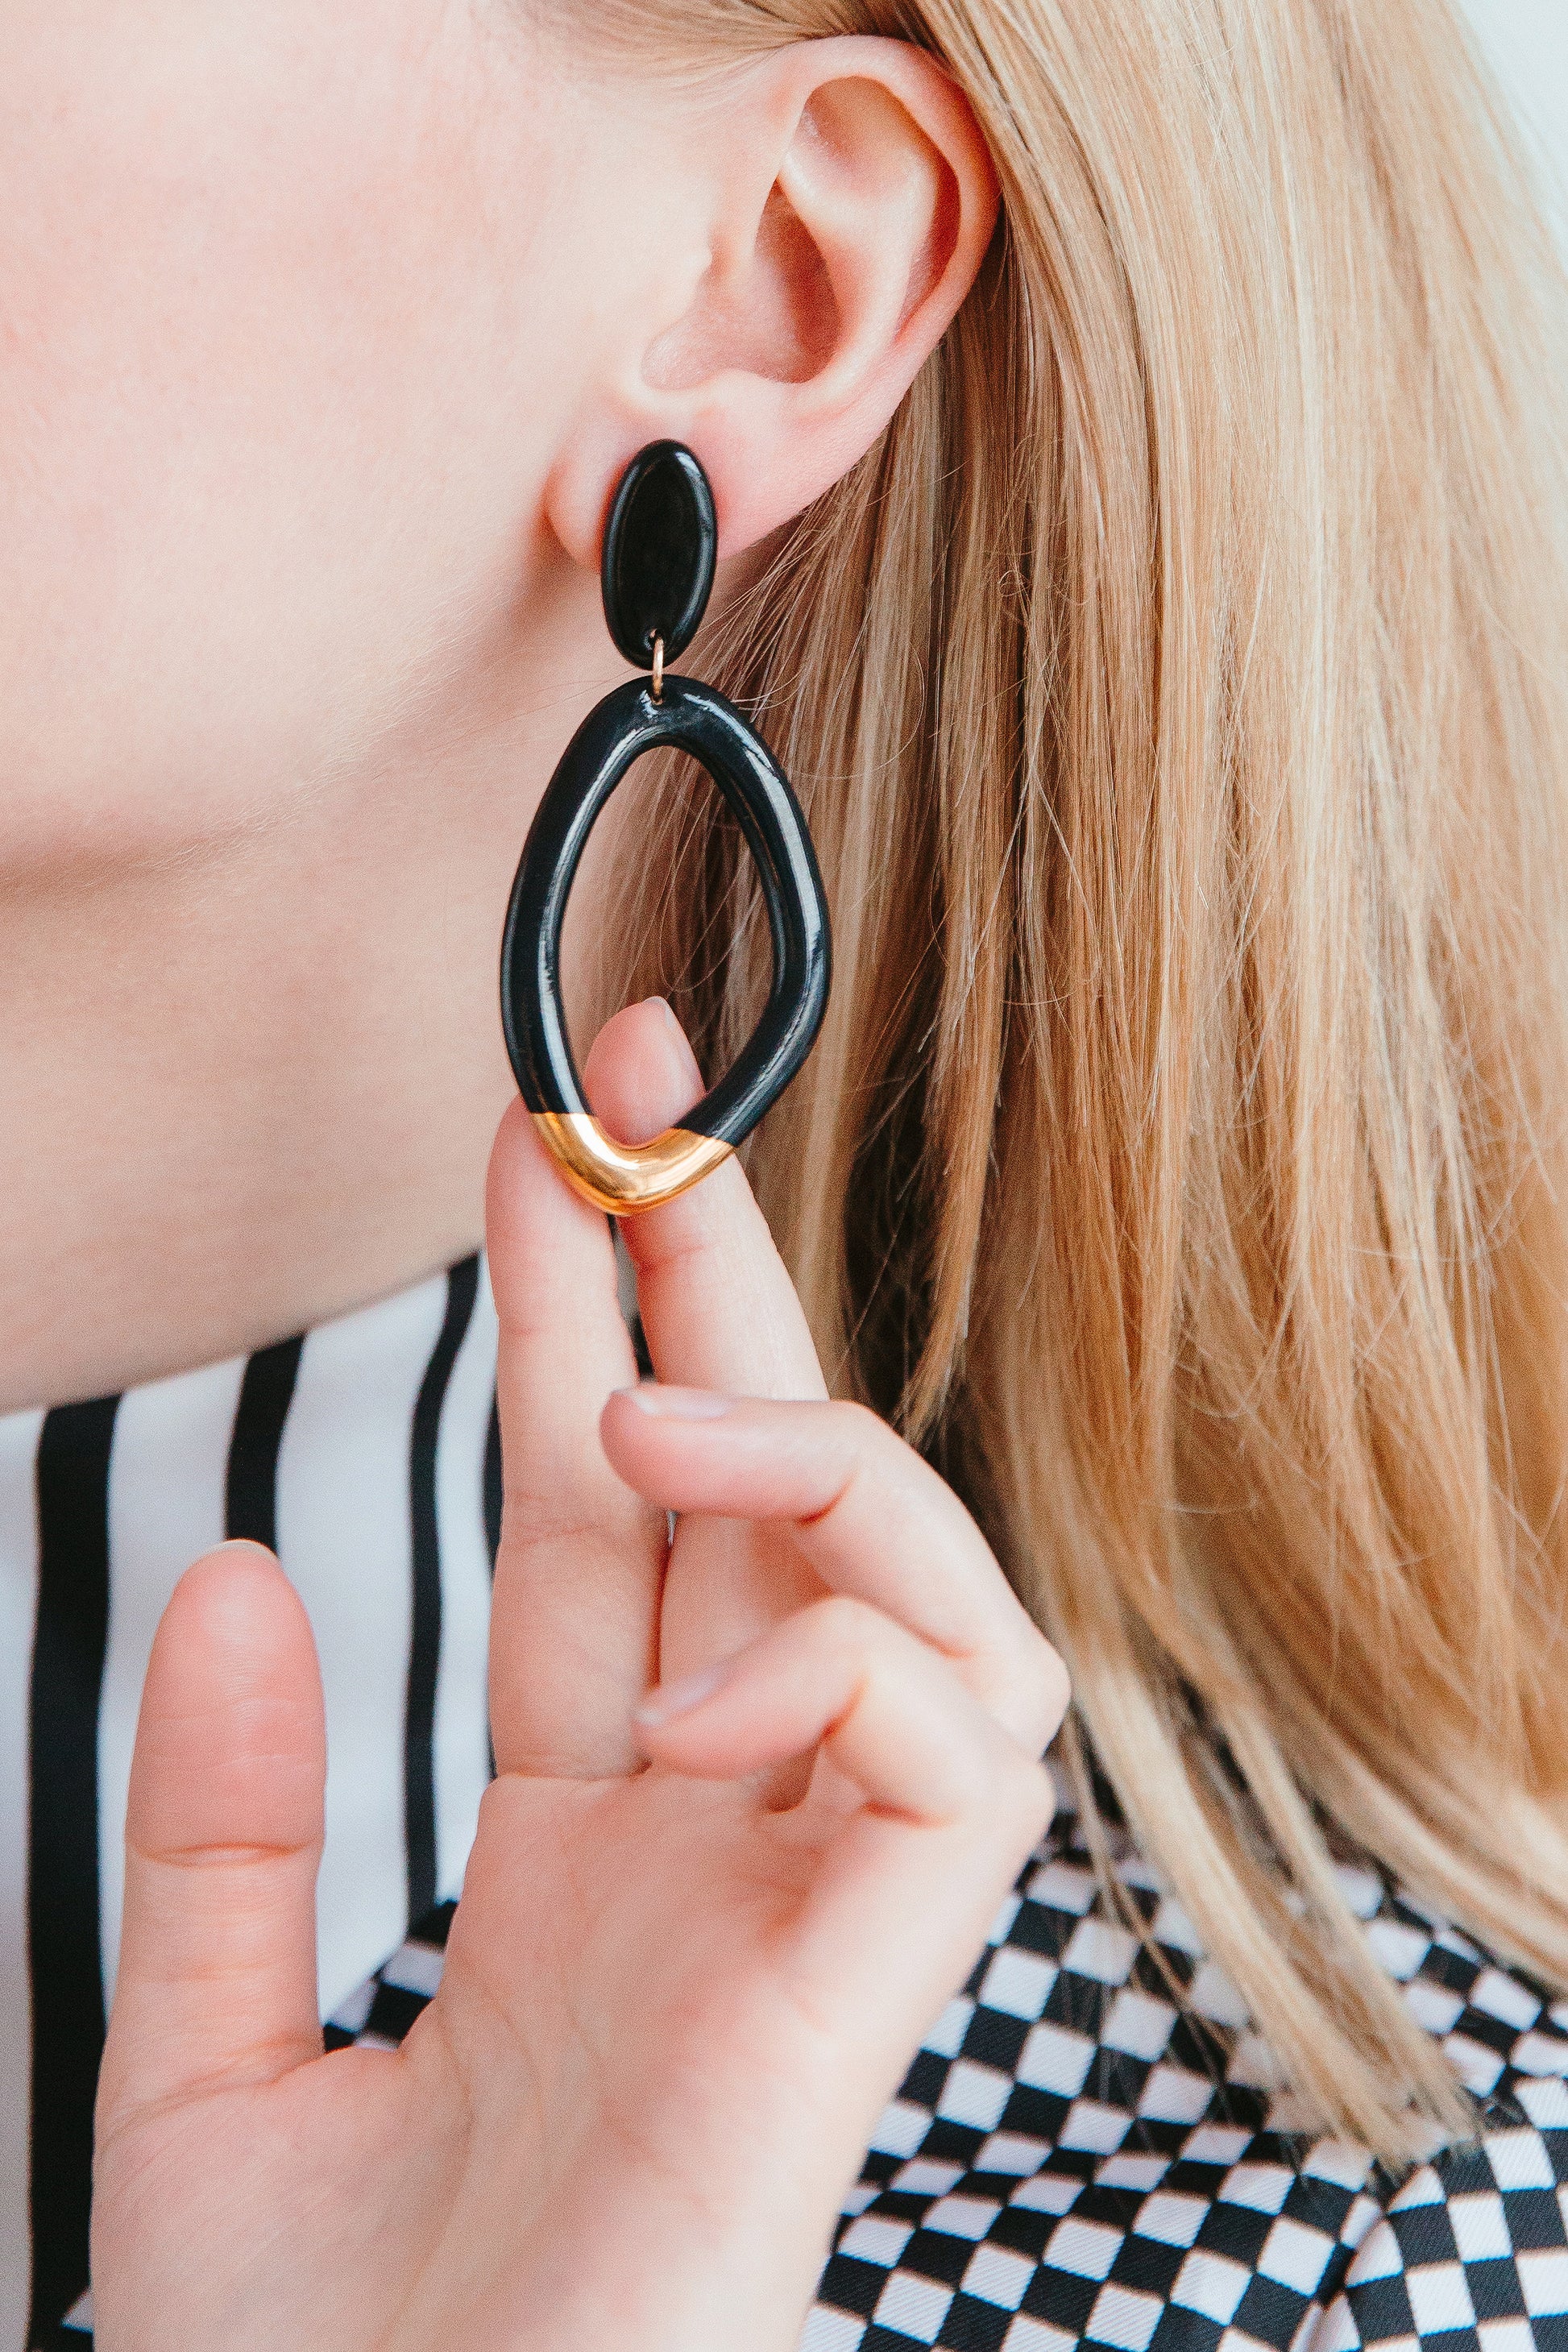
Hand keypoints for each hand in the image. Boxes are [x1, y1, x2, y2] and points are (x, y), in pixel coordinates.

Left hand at [92, 1000, 1068, 2351]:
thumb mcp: (206, 2068)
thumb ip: (232, 1827)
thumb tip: (233, 1575)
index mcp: (581, 1860)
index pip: (596, 1537)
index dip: (569, 1334)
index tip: (538, 1154)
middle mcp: (715, 1856)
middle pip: (755, 1509)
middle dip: (708, 1284)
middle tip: (632, 1084)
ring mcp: (801, 1921)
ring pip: (926, 1603)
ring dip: (809, 1460)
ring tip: (652, 1408)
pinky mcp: (863, 2003)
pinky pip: (951, 1763)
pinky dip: (846, 1670)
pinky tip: (702, 1688)